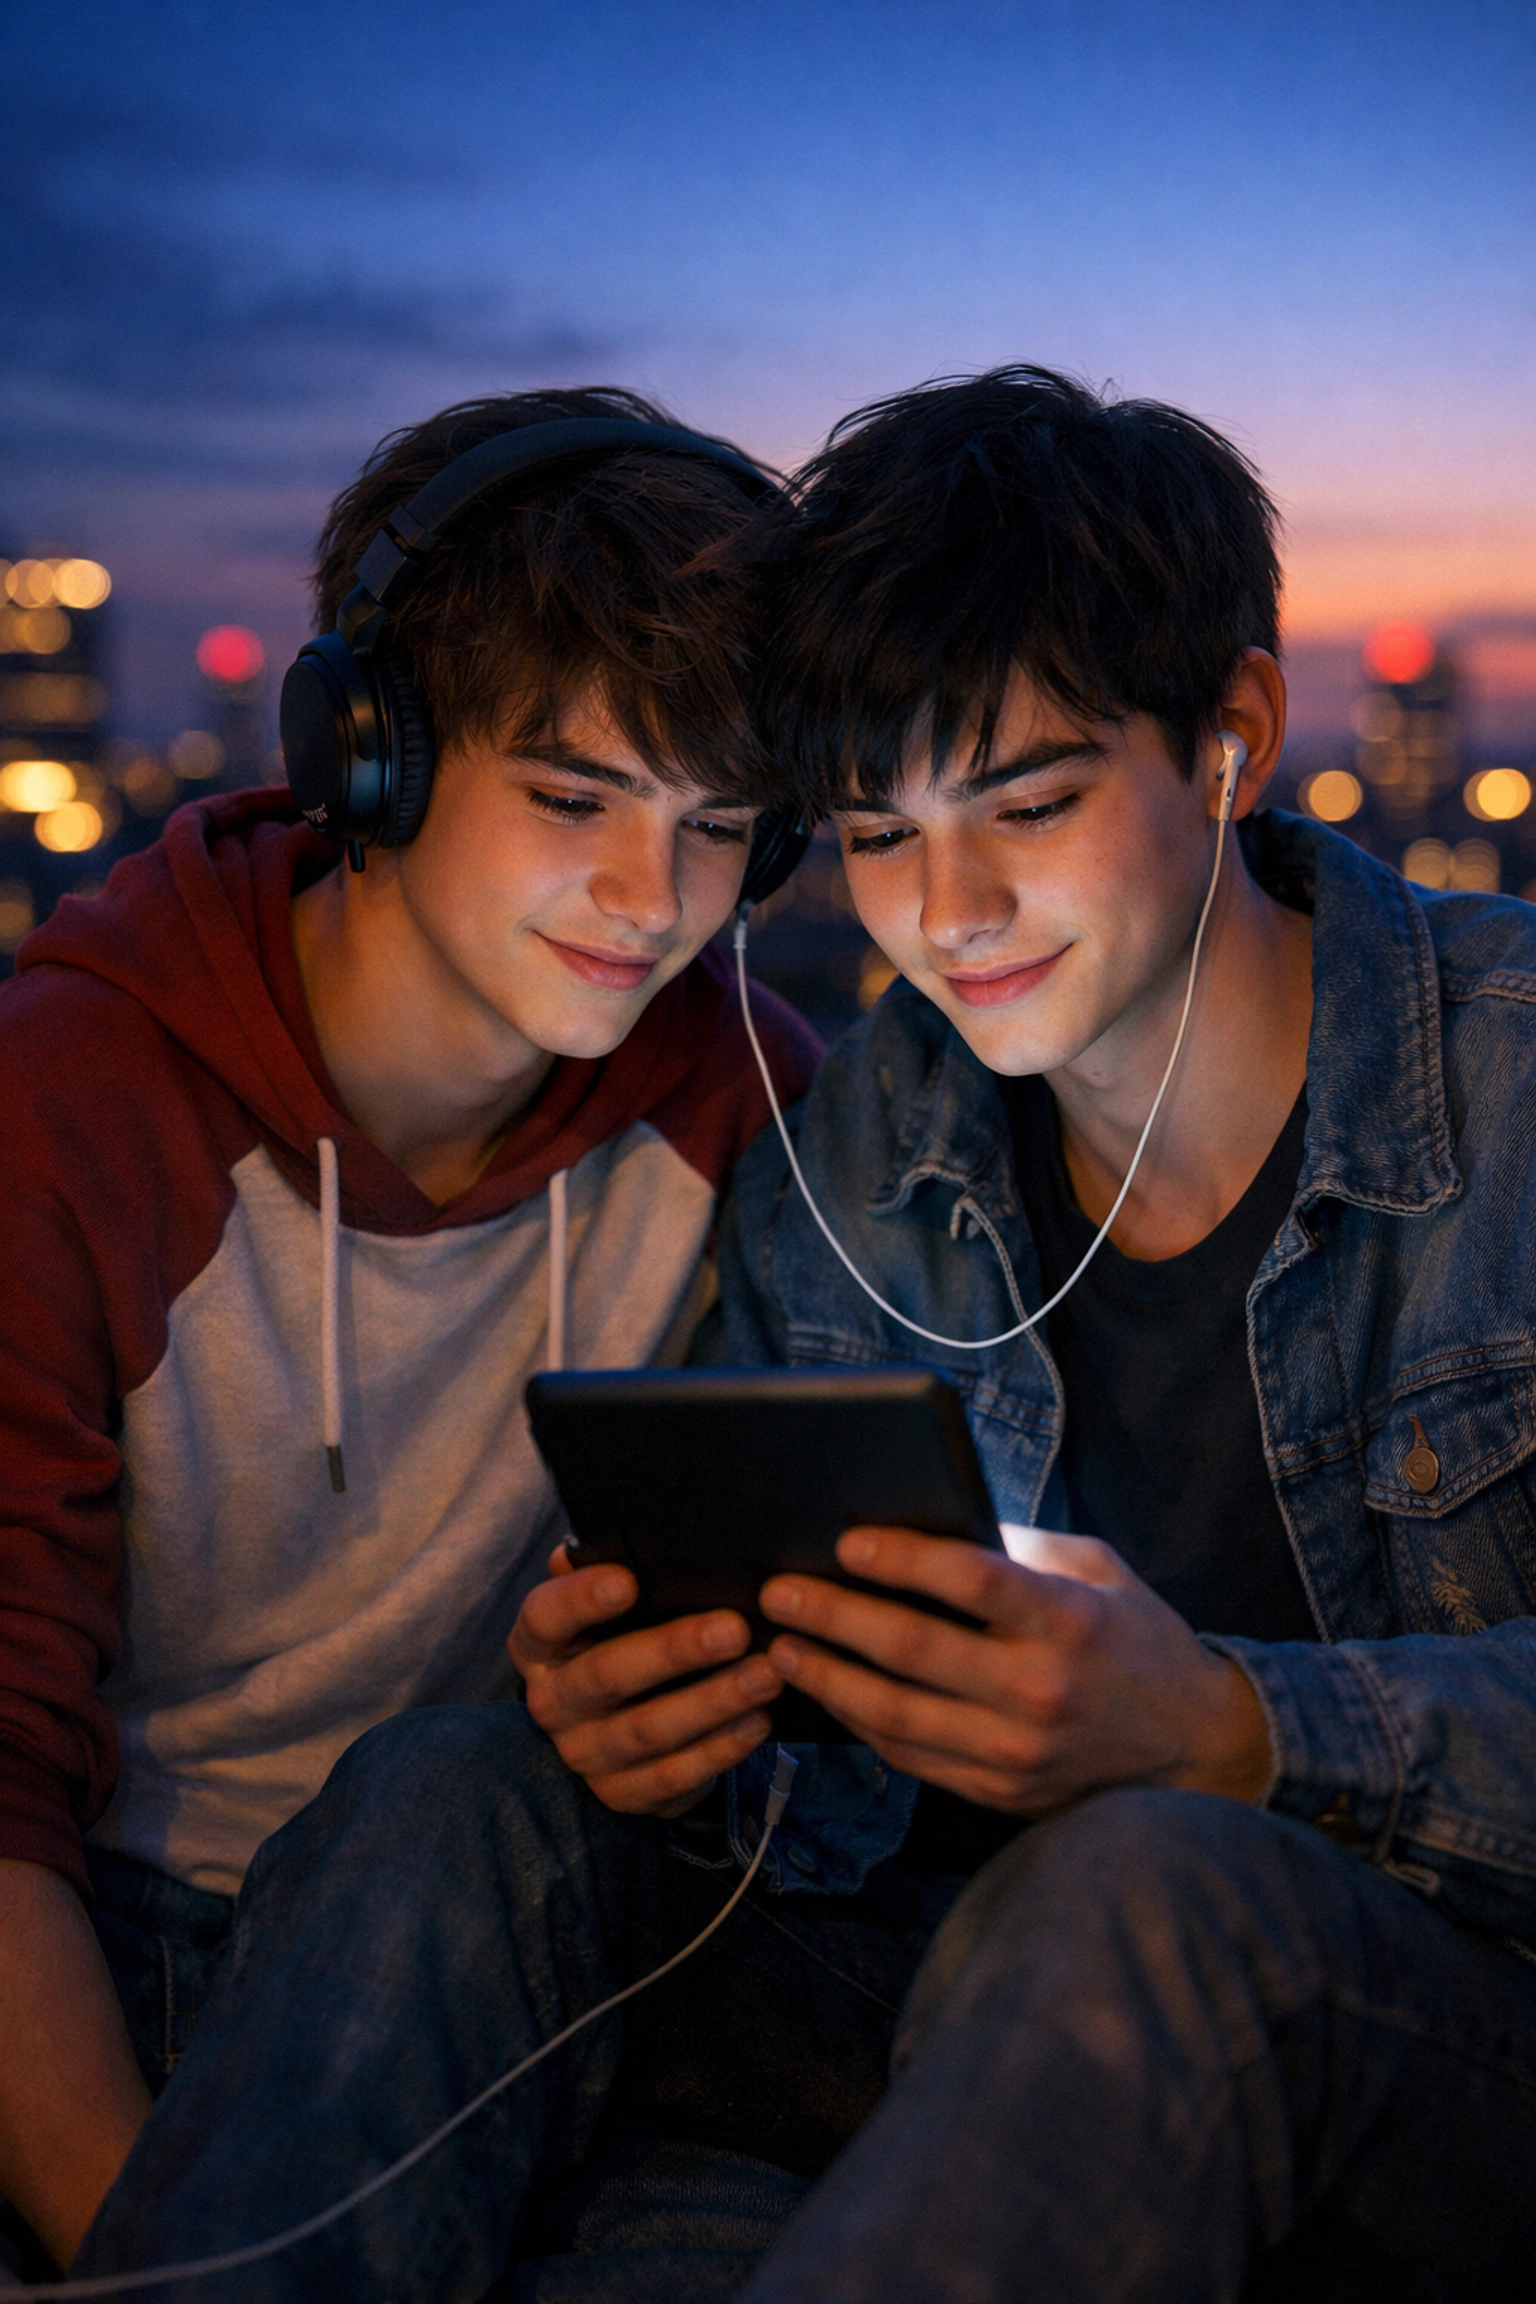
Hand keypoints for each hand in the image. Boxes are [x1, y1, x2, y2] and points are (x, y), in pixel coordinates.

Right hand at [509, 1546, 783, 1816]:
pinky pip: (672, 1776)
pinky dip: (719, 1750)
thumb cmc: (622, 1640)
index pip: (545, 1616)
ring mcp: (584, 1753)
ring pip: (647, 1730)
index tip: (628, 1581)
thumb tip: (617, 1538)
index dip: (580, 1598)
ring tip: (766, 1675)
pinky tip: (757, 1721)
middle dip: (674, 1651)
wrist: (622, 1725)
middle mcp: (552, 1700)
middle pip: (606, 1675)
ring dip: (712, 1702)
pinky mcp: (621, 1793)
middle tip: (734, 1629)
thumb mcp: (611, 1608)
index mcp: (540, 1644)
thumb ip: (611, 1570)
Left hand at [760, 1525, 1272, 1813]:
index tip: (847, 1540)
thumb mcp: (1096, 1571)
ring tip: (782, 1646)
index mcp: (1069, 1621)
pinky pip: (910, 1757)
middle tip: (780, 1592)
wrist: (1192, 1746)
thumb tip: (931, 1514)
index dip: (904, 1559)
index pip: (973, 1583)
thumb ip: (1019, 1547)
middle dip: (836, 1617)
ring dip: (828, 1678)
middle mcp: (1040, 1689)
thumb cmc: (1135, 1638)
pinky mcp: (999, 1790)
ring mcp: (1016, 1750)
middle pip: (916, 1650)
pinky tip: (827, 1691)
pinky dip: (860, 1724)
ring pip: (897, 1715)